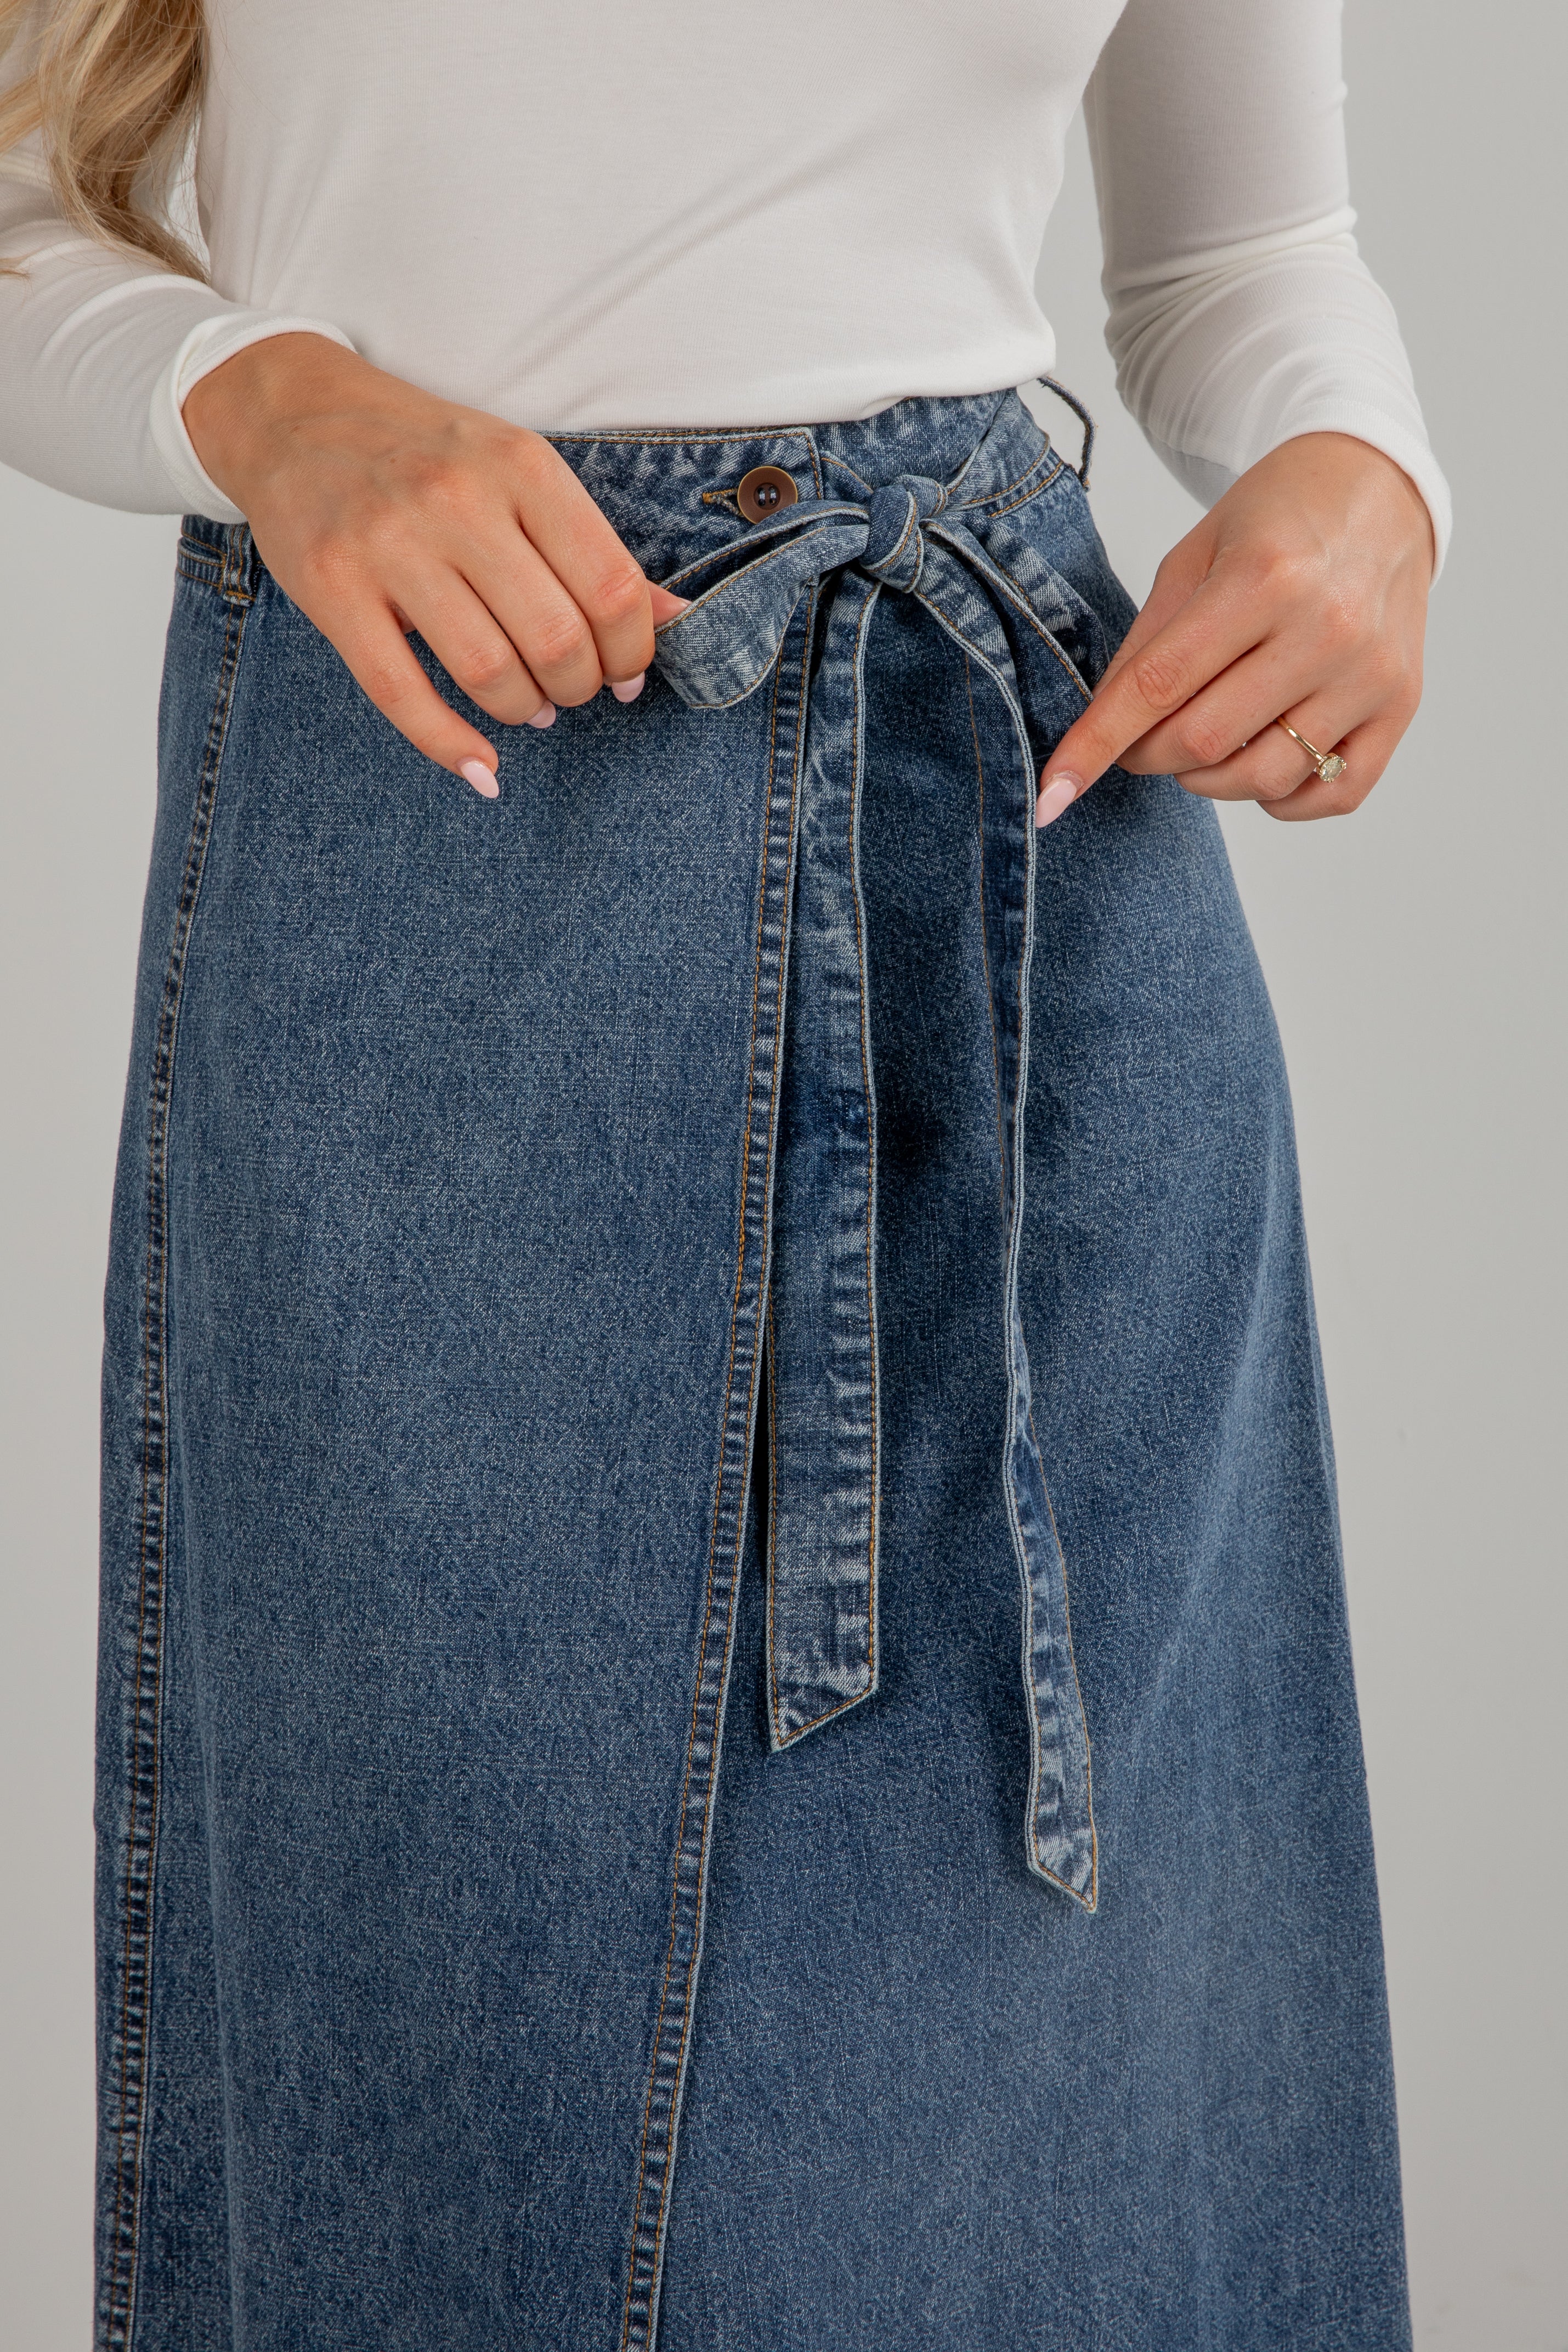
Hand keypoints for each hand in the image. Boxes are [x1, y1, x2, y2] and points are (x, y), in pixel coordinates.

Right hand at [182, 333, 687, 794]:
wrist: (294, 414)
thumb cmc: (425, 453)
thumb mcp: (518, 474)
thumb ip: (593, 549)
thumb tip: (677, 621)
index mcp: (520, 467)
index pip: (612, 587)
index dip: (633, 651)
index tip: (626, 671)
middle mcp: (457, 500)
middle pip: (556, 639)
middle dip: (578, 687)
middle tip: (570, 691)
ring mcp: (388, 545)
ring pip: (488, 671)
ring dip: (523, 712)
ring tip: (527, 707)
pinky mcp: (332, 590)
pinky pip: (403, 695)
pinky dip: (451, 746)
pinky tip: (480, 764)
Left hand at [1034, 432, 1433, 826]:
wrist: (1379, 493)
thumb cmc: (1277, 522)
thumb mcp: (1192, 558)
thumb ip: (1146, 646)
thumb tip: (1103, 731)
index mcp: (1265, 577)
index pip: (1159, 685)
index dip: (1097, 745)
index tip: (1053, 793)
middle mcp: (1327, 628)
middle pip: (1205, 740)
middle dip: (1151, 755)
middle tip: (1142, 738)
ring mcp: (1371, 673)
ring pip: (1262, 777)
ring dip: (1208, 779)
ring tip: (1201, 742)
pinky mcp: (1401, 706)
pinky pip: (1330, 794)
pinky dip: (1279, 798)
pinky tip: (1260, 757)